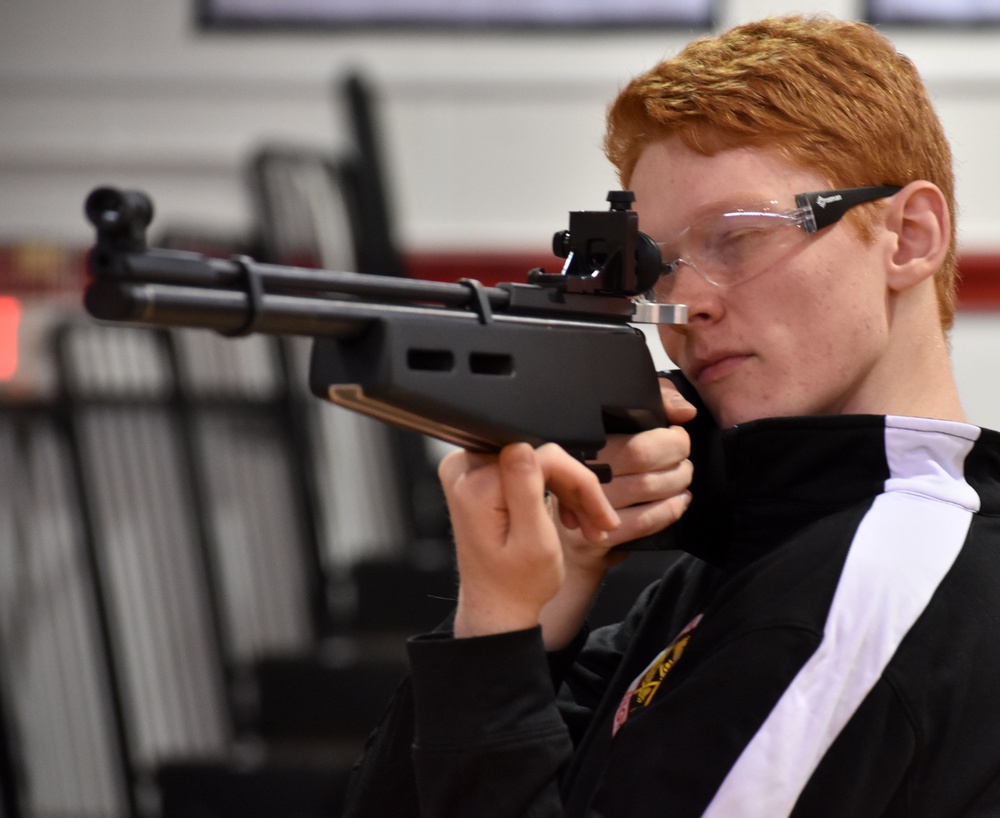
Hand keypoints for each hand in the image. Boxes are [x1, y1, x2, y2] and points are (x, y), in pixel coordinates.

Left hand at [441, 442, 618, 638]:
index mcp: (475, 486)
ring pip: (537, 462)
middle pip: (539, 455)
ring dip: (568, 491)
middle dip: (576, 488)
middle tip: (598, 521)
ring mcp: (469, 474)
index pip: (542, 456)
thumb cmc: (516, 585)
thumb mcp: (533, 541)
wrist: (498, 607)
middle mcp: (464, 473)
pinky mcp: (479, 479)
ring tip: (586, 525)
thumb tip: (524, 445)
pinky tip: (565, 515)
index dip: (578, 481)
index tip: (599, 511)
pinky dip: (551, 490)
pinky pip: (526, 470)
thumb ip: (526, 489)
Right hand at [539, 380, 695, 646]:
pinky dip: (669, 510)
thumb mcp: (607, 430)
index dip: (665, 435)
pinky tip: (679, 502)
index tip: (676, 434)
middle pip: (642, 455)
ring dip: (676, 482)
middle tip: (683, 457)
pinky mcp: (594, 534)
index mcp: (579, 439)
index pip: (627, 428)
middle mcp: (578, 468)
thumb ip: (650, 404)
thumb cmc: (583, 477)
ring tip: (682, 477)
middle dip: (676, 455)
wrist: (553, 535)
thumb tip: (683, 411)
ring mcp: (586, 503)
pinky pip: (644, 521)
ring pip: (647, 487)